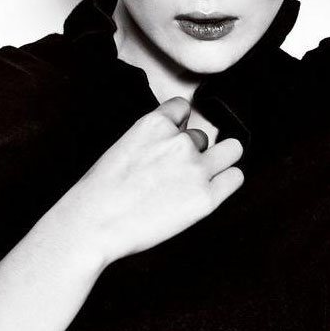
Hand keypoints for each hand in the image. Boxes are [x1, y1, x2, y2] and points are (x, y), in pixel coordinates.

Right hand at [56, 97, 243, 266]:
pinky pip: (235, 177)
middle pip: (205, 136)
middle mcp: (180, 141)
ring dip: (216, 163)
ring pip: (230, 151)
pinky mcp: (206, 197)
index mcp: (156, 123)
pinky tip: (211, 190)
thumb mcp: (125, 145)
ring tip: (196, 182)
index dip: (180, 125)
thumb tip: (178, 139)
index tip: (174, 140)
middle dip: (195, 150)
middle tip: (180, 171)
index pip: (184, 108)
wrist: (94, 223)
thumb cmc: (100, 191)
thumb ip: (155, 138)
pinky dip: (227, 181)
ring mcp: (196, 169)